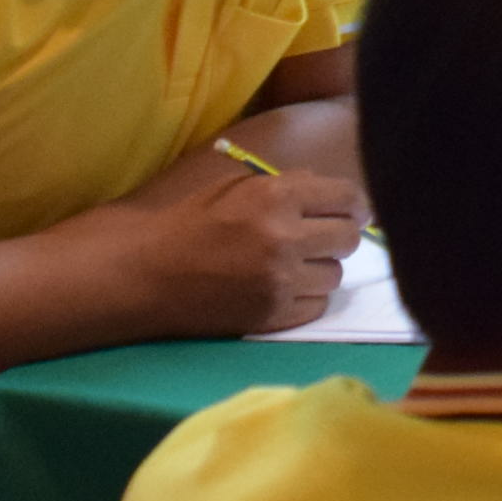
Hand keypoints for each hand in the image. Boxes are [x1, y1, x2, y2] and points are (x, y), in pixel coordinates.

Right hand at [98, 135, 366, 340]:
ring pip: (336, 275)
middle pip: (349, 238)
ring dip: (320, 269)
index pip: (348, 198)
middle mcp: (284, 237)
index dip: (354, 206)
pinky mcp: (273, 315)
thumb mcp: (237, 188)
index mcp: (276, 196)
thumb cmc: (192, 224)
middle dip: (338, 236)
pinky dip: (306, 298)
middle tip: (319, 239)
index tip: (350, 212)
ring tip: (291, 266)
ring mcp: (280, 280)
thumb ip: (289, 185)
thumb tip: (334, 194)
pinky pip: (318, 305)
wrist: (147, 274)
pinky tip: (281, 288)